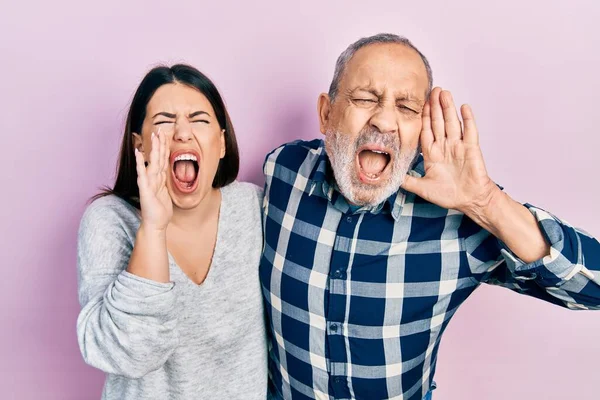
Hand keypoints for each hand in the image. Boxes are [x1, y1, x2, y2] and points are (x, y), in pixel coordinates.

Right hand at [134, 130, 172, 230]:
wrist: (155, 224)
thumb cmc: (161, 210)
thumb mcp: (167, 192)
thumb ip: (166, 181)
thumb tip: (169, 172)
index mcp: (159, 178)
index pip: (162, 159)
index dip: (163, 147)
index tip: (164, 134)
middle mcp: (153, 178)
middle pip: (157, 157)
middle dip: (159, 143)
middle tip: (159, 129)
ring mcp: (148, 183)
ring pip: (152, 162)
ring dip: (153, 149)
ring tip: (153, 136)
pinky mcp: (146, 190)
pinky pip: (143, 175)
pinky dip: (140, 164)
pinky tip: (138, 153)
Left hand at [401, 87, 498, 212]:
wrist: (470, 201)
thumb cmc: (449, 196)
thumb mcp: (422, 188)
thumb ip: (407, 181)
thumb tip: (390, 177)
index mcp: (433, 154)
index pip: (426, 131)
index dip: (423, 117)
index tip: (420, 104)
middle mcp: (445, 147)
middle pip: (438, 122)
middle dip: (435, 106)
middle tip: (432, 89)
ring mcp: (459, 146)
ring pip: (452, 123)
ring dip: (448, 108)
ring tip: (444, 93)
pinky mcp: (471, 148)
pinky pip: (469, 131)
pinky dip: (467, 119)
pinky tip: (463, 107)